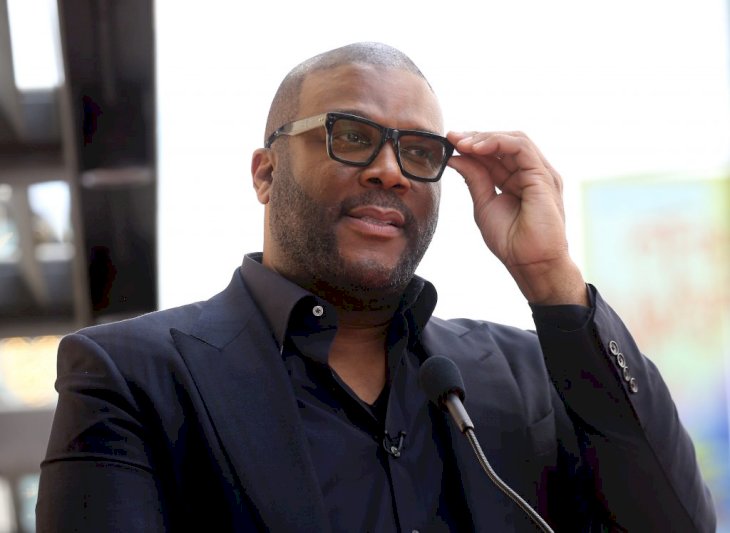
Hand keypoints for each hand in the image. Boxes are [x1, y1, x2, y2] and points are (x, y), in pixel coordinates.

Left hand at [447, 131, 587, 305]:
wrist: (531, 264)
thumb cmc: (511, 242)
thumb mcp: (484, 204)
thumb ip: (474, 179)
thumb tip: (455, 157)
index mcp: (517, 181)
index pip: (494, 154)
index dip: (472, 146)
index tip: (449, 142)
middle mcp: (530, 173)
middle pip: (503, 143)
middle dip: (475, 137)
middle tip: (452, 138)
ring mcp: (539, 173)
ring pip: (513, 139)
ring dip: (485, 137)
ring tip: (462, 143)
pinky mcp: (543, 176)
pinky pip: (521, 147)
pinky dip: (498, 142)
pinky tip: (477, 148)